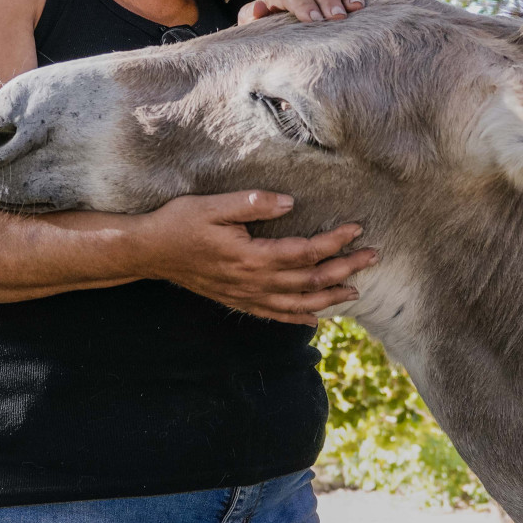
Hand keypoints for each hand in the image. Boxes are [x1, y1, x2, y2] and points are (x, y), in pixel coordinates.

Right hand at [130, 190, 376, 324]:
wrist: (150, 252)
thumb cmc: (180, 223)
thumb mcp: (213, 205)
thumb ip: (253, 203)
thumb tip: (290, 203)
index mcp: (252, 256)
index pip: (306, 251)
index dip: (335, 241)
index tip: (357, 228)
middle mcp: (254, 281)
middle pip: (310, 280)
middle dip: (345, 269)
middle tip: (373, 257)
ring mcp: (246, 295)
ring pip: (298, 303)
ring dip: (329, 297)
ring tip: (355, 291)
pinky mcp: (237, 300)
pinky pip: (275, 315)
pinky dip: (298, 317)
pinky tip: (315, 319)